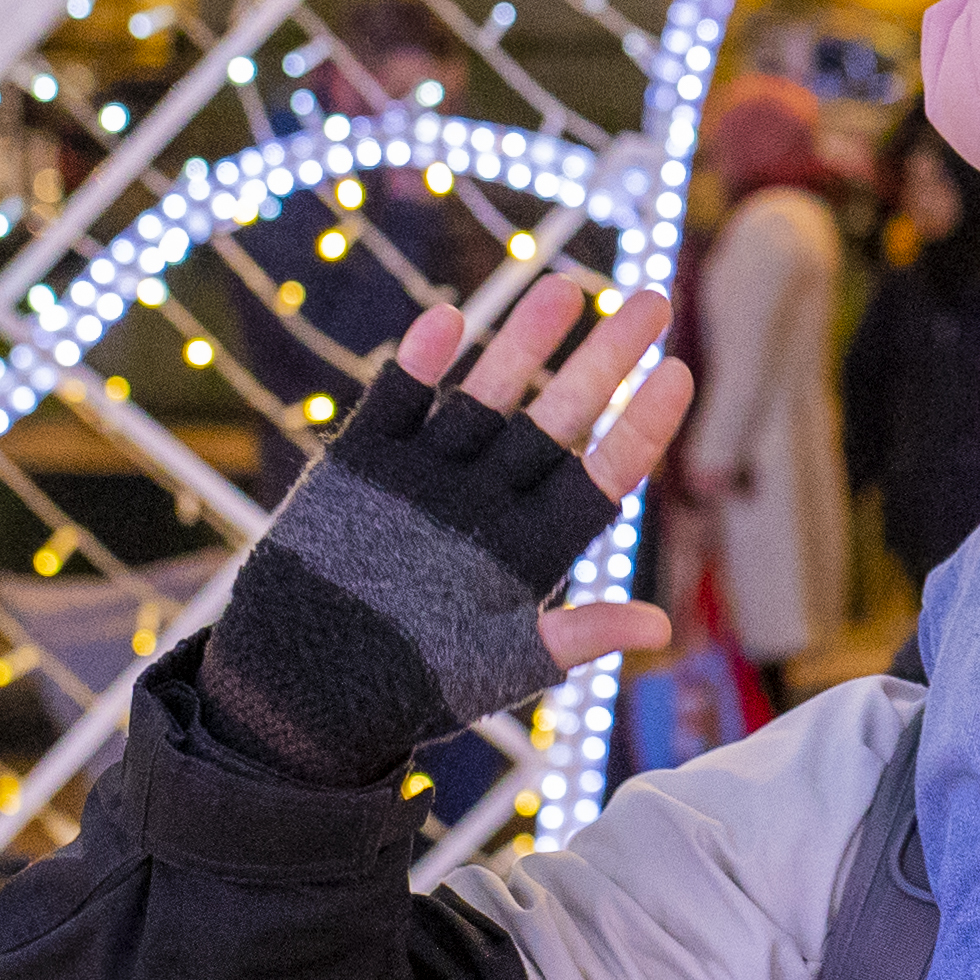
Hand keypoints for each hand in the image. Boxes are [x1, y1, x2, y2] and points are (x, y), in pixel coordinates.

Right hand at [193, 274, 688, 787]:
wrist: (300, 691)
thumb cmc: (410, 689)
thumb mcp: (499, 665)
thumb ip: (574, 636)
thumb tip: (661, 628)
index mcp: (530, 545)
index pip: (602, 474)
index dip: (640, 426)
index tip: (680, 374)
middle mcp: (488, 500)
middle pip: (558, 417)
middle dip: (603, 360)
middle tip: (652, 300)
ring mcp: (427, 476)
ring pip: (486, 395)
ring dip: (521, 344)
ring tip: (561, 288)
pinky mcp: (363, 467)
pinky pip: (396, 403)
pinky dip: (418, 366)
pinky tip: (448, 321)